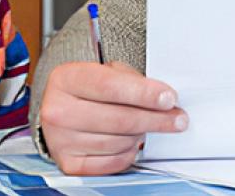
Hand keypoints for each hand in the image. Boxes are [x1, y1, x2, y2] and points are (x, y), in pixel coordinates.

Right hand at [40, 61, 187, 174]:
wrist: (59, 111)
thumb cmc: (87, 90)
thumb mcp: (103, 72)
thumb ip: (130, 80)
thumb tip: (163, 98)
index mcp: (65, 79)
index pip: (110, 87)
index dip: (143, 93)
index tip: (168, 98)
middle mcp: (58, 111)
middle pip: (118, 118)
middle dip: (155, 119)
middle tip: (177, 118)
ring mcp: (61, 140)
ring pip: (119, 141)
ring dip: (141, 135)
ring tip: (147, 126)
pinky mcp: (70, 163)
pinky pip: (113, 162)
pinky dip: (129, 153)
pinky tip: (132, 141)